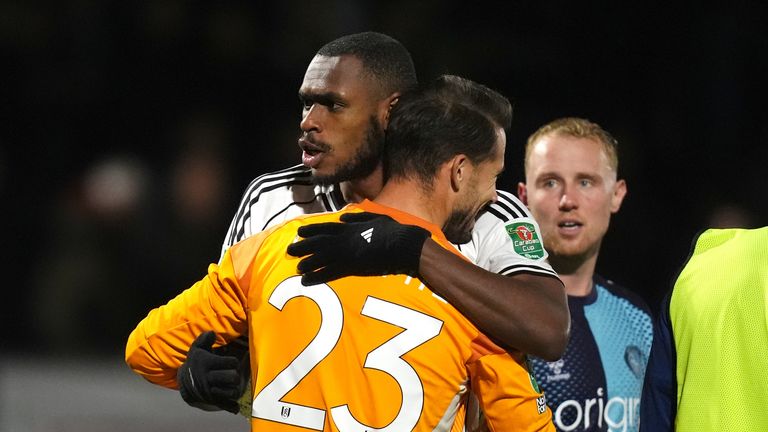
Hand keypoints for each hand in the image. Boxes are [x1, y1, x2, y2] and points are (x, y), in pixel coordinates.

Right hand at [177, 331, 247, 413]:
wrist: (186, 382)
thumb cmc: (197, 362)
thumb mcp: (197, 348)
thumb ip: (204, 339)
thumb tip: (212, 333)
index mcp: (207, 364)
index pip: (230, 362)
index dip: (233, 361)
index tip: (232, 362)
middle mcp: (208, 379)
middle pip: (233, 377)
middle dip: (236, 374)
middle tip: (233, 373)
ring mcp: (210, 392)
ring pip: (232, 392)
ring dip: (235, 388)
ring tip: (233, 384)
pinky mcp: (213, 401)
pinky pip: (226, 405)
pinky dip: (232, 406)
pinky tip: (236, 405)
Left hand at [287, 212, 430, 284]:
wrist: (403, 244)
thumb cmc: (393, 230)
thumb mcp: (375, 217)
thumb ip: (357, 217)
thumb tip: (343, 218)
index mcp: (350, 227)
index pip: (325, 227)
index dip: (311, 230)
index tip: (299, 232)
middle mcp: (344, 239)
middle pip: (318, 243)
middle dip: (303, 246)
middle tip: (290, 250)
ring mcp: (346, 253)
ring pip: (320, 258)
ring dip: (307, 262)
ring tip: (297, 267)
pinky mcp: (351, 267)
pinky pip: (329, 272)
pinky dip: (316, 276)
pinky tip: (306, 281)